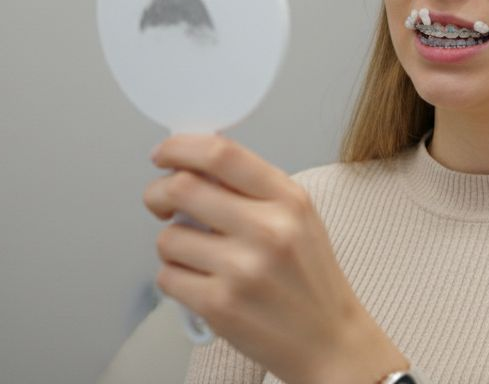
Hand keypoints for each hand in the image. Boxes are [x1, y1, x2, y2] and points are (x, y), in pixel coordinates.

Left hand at [144, 134, 408, 383]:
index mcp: (289, 200)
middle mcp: (268, 229)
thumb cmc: (310, 279)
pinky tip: (202, 284)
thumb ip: (253, 190)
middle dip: (158, 194)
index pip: (221, 154)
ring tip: (199, 258)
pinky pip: (167, 276)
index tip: (164, 154)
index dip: (180, 148)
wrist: (330, 340)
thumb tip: (194, 165)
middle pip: (182, 188)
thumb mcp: (299, 218)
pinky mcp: (220, 305)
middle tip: (161, 204)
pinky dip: (175, 279)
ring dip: (172, 245)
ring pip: (168, 237)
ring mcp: (243, 269)